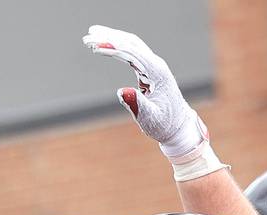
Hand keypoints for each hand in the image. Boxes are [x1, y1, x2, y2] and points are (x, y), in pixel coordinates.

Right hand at [82, 25, 206, 158]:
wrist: (179, 127)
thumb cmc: (165, 125)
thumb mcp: (150, 118)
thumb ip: (137, 105)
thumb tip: (120, 91)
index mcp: (156, 72)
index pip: (132, 52)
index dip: (113, 47)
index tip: (94, 46)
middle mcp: (155, 64)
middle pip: (130, 42)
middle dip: (109, 37)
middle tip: (88, 36)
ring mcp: (153, 66)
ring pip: (131, 44)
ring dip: (112, 38)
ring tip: (91, 36)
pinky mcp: (148, 70)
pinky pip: (132, 52)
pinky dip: (117, 47)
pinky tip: (105, 46)